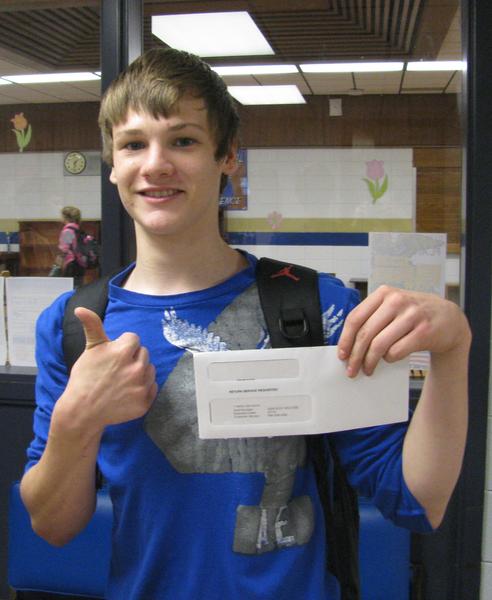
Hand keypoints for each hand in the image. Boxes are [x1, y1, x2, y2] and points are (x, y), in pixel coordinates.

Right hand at [58, 307, 156, 430]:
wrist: (82, 411)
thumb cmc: (85, 378)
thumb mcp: (90, 349)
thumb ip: (92, 326)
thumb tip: (80, 308)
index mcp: (123, 351)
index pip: (134, 339)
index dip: (122, 346)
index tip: (112, 357)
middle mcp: (136, 368)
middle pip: (144, 353)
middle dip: (132, 358)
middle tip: (116, 370)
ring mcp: (141, 386)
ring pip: (150, 369)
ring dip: (140, 372)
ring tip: (121, 381)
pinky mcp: (145, 402)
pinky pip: (153, 387)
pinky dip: (143, 389)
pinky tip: (127, 392)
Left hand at [337, 285, 470, 377]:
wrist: (449, 318)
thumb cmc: (415, 314)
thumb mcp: (393, 306)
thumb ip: (372, 318)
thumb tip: (349, 344)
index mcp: (384, 293)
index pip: (355, 318)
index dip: (345, 339)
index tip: (342, 354)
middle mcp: (396, 301)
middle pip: (365, 333)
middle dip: (355, 355)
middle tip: (352, 369)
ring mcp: (411, 316)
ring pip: (379, 344)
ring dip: (370, 361)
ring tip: (368, 369)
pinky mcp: (423, 332)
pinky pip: (396, 351)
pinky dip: (389, 358)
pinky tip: (389, 358)